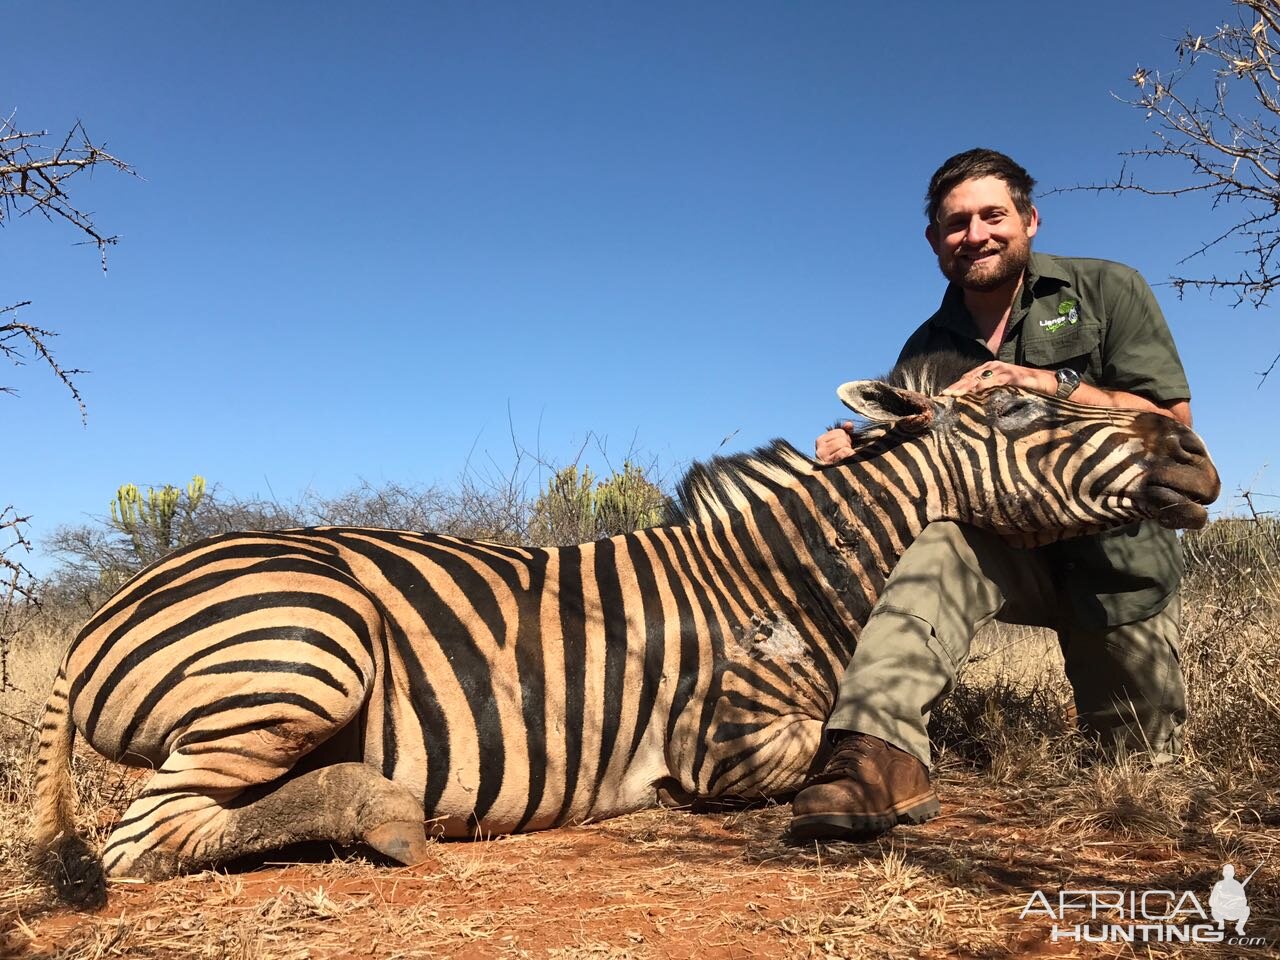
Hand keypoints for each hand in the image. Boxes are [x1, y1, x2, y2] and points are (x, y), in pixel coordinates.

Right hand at [816, 422, 854, 463]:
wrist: (834, 480)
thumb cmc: (838, 459)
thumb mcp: (839, 444)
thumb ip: (844, 433)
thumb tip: (849, 424)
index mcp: (820, 441)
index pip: (840, 432)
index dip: (846, 438)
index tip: (844, 446)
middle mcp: (819, 449)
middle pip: (842, 438)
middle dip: (847, 445)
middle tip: (845, 453)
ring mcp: (823, 458)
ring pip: (843, 444)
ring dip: (848, 451)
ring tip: (845, 458)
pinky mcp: (829, 464)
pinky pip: (844, 452)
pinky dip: (849, 455)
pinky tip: (847, 460)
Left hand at [941, 361, 1055, 396]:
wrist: (1049, 383)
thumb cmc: (1025, 388)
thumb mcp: (1003, 390)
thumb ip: (990, 392)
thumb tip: (974, 404)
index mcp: (990, 369)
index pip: (968, 378)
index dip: (956, 386)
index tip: (944, 395)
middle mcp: (994, 367)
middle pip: (970, 377)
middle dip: (956, 386)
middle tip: (944, 395)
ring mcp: (1003, 370)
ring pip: (979, 378)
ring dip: (966, 386)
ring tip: (954, 394)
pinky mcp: (1012, 376)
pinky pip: (995, 381)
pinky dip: (985, 385)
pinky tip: (975, 391)